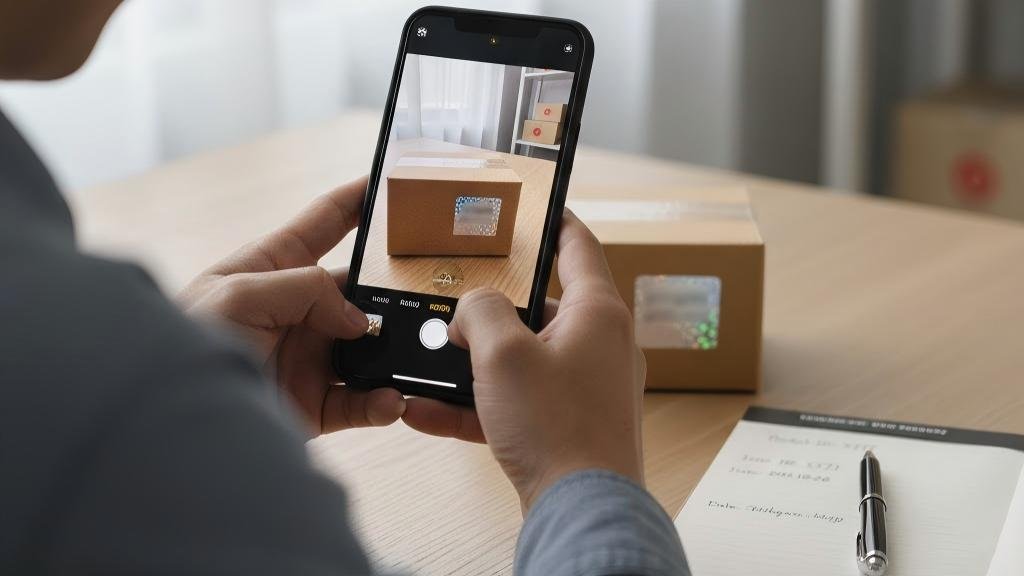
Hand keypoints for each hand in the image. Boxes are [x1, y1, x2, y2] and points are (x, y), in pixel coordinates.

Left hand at [178, 177, 404, 436]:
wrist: (168, 419)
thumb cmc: (183, 343)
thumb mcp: (238, 295)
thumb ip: (305, 289)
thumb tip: (359, 319)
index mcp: (272, 268)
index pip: (323, 223)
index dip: (356, 201)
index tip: (392, 182)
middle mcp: (297, 310)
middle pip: (360, 290)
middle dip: (394, 287)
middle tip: (428, 287)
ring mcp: (309, 356)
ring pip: (369, 347)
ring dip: (395, 349)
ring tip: (418, 352)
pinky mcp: (315, 403)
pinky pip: (361, 401)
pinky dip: (382, 401)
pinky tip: (390, 398)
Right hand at [401, 211, 645, 511]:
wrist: (581, 510)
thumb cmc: (557, 427)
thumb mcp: (503, 353)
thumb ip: (480, 312)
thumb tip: (472, 311)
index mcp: (598, 313)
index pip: (578, 246)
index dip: (553, 220)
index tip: (532, 206)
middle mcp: (599, 346)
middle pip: (543, 307)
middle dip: (494, 304)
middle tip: (458, 292)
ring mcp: (585, 388)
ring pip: (522, 359)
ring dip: (476, 361)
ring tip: (432, 357)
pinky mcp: (567, 425)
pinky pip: (515, 403)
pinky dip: (476, 405)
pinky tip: (425, 412)